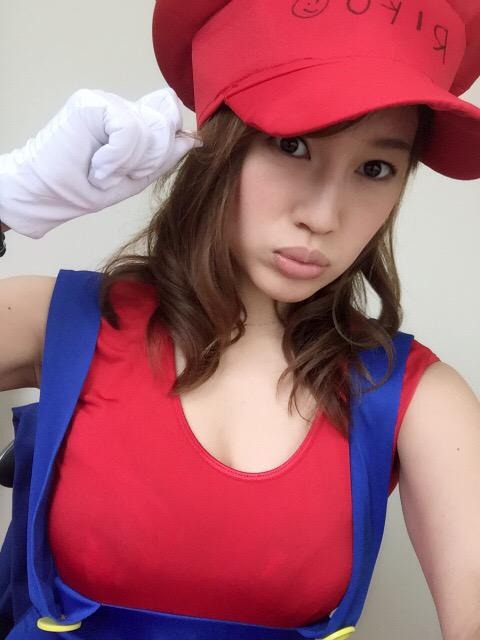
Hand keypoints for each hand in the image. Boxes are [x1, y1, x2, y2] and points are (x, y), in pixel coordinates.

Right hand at [0, 87, 201, 238]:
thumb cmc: (87, 188)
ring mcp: (106, 100)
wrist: (50, 194)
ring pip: (148, 129)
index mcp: (134, 120)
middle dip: (147, 161)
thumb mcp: (137, 177)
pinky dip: (116, 157)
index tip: (139, 171)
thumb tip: (195, 139)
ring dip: (128, 163)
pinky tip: (98, 166)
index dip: (165, 147)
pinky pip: (128, 129)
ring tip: (104, 171)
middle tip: (117, 174)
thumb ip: (165, 157)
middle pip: (164, 125)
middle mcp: (122, 105)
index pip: (169, 117)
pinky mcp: (91, 102)